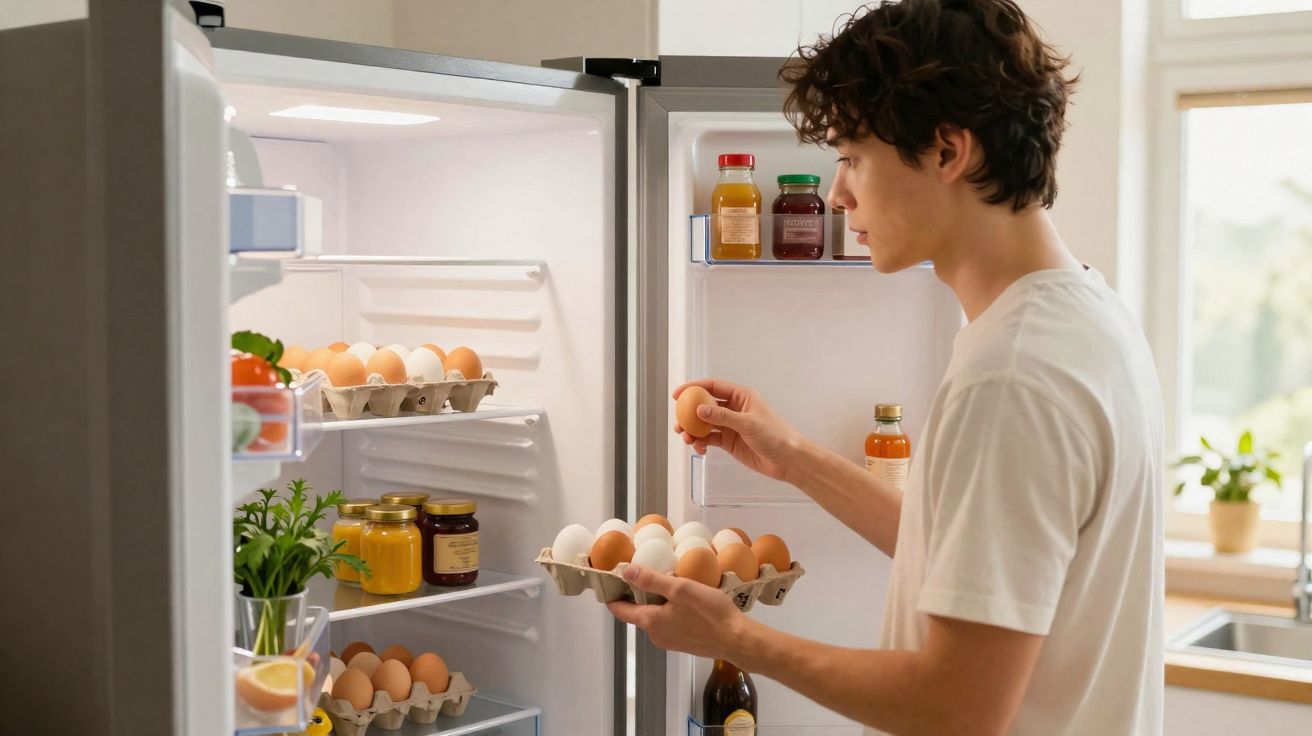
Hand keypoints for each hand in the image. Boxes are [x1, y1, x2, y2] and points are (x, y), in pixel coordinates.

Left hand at [607, 564, 746, 659]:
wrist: (737, 640)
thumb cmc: (709, 613)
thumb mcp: (680, 589)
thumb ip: (652, 581)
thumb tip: (626, 571)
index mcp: (651, 622)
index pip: (620, 611)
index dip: (613, 596)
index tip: (611, 581)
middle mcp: (656, 635)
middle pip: (638, 614)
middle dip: (637, 596)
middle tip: (643, 573)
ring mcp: (670, 642)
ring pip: (655, 618)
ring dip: (656, 603)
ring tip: (667, 583)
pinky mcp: (684, 644)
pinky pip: (669, 624)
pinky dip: (669, 611)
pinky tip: (683, 600)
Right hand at [673, 379, 805, 481]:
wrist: (788, 459)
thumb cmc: (776, 435)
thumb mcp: (748, 423)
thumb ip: (723, 417)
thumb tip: (699, 410)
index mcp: (741, 396)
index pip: (712, 387)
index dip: (693, 388)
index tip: (678, 395)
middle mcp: (734, 409)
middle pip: (704, 406)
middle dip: (689, 414)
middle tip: (678, 422)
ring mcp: (730, 426)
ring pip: (705, 424)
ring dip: (693, 431)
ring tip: (687, 439)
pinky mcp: (729, 441)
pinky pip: (710, 439)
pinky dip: (701, 443)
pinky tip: (700, 449)